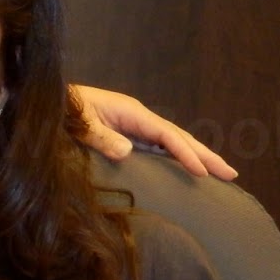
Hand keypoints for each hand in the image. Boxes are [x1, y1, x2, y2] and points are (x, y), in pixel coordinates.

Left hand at [69, 85, 237, 180]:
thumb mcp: (79, 123)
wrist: (48, 103)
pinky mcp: (127, 135)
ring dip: (196, 157)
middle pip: (179, 137)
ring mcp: (134, 126)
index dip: (186, 153)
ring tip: (220, 174)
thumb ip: (100, 136)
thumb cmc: (62, 111)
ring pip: (172, 143)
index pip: (167, 135)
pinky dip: (176, 159)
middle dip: (205, 155)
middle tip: (232, 175)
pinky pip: (158, 148)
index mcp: (131, 113)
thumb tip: (127, 151)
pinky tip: (186, 171)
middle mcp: (138, 118)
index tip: (202, 172)